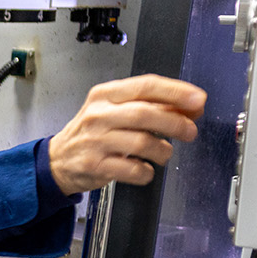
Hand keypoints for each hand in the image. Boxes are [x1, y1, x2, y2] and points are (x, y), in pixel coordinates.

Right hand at [47, 75, 205, 196]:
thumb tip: (191, 107)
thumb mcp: (116, 110)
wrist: (58, 160)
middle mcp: (98, 115)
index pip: (146, 86)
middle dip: (175, 123)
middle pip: (145, 113)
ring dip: (163, 151)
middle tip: (190, 131)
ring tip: (164, 153)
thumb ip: (152, 106)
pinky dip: (147, 172)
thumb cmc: (92, 132)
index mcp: (105, 95)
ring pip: (142, 143)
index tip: (198, 100)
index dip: (176, 92)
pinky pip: (133, 170)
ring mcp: (95, 141)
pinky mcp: (95, 166)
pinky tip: (145, 169)